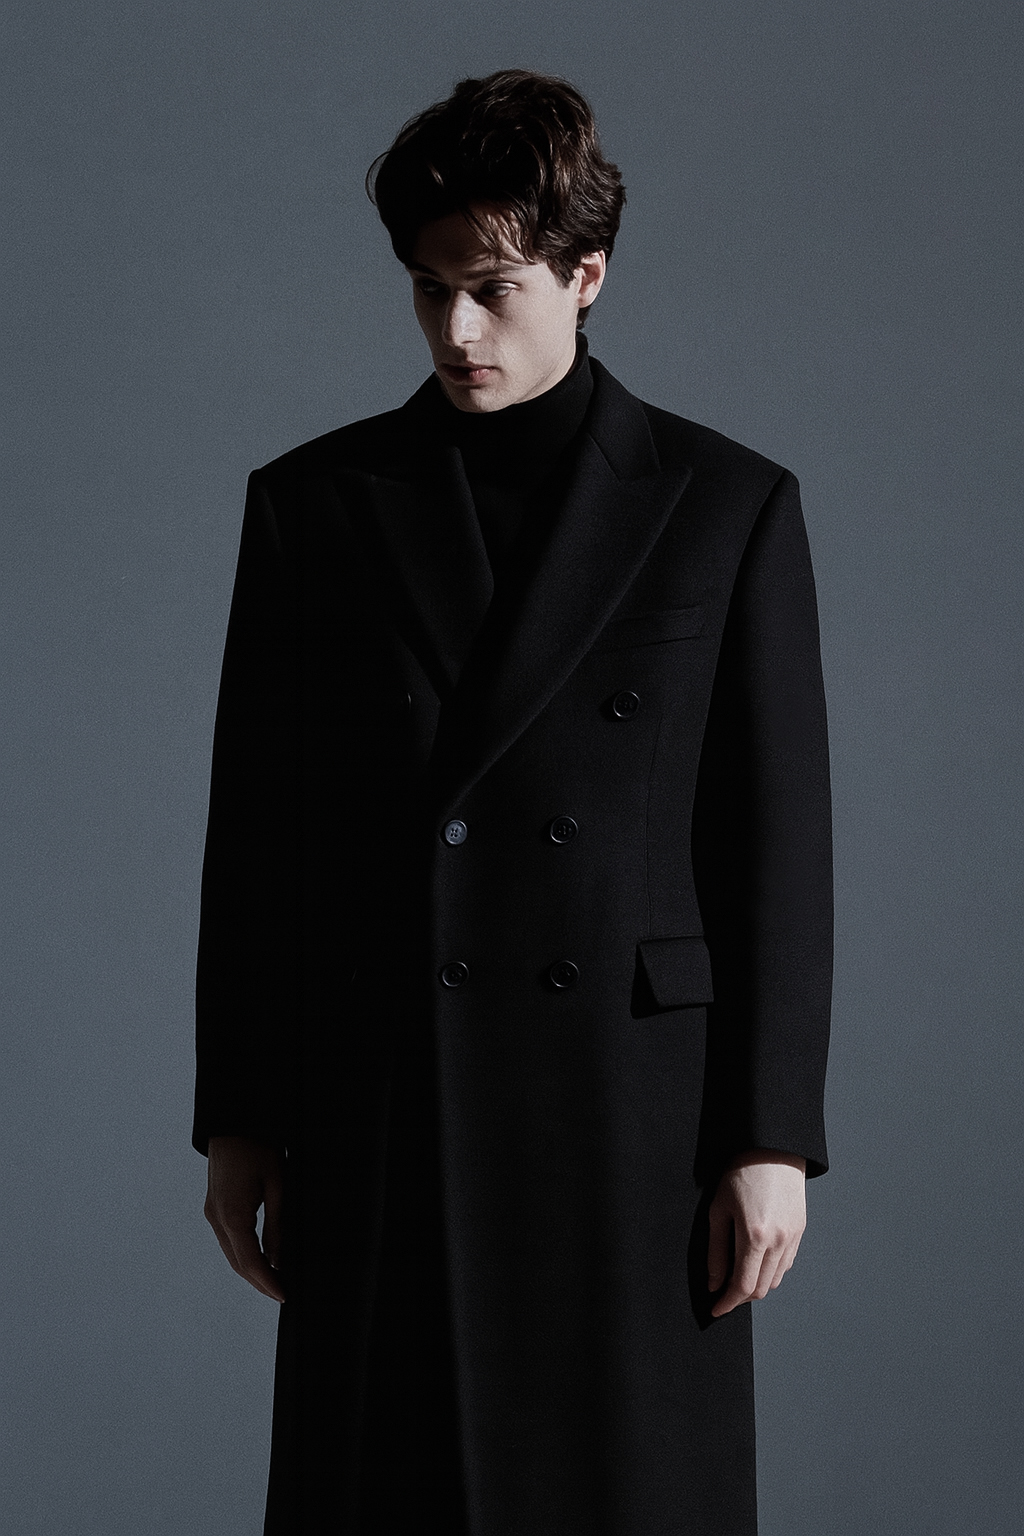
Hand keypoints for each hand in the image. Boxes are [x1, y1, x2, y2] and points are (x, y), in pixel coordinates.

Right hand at [204, 1136, 285, 1302]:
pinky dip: (243, 1253)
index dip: (267, 1282)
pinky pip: (228, 1239)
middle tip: (282, 1294)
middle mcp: (217, 1218)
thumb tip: (278, 1260)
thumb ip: (277, 1225)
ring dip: (250, 1270)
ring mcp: (212, 1213)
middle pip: (237, 1263)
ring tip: (274, 1281)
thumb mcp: (277, 1185)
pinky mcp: (213, 1206)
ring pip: (231, 1253)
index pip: (250, 1261)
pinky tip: (259, 1257)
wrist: (233, 1122)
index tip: (284, 1296)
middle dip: (259, 1282)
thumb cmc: (258, 1148)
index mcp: (233, 1215)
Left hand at [707, 1149, 805, 1317]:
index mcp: (754, 1236)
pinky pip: (786, 1264)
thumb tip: (714, 1283)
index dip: (728, 1302)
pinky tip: (756, 1262)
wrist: (772, 1149)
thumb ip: (716, 1251)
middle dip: (740, 1297)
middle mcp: (778, 1241)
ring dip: (757, 1286)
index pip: (742, 1286)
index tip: (715, 1309)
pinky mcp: (801, 1231)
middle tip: (723, 1295)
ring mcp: (792, 1237)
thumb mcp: (718, 1210)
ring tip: (737, 1278)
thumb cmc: (740, 1174)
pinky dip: (770, 1271)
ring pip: (775, 1279)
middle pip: (761, 1288)